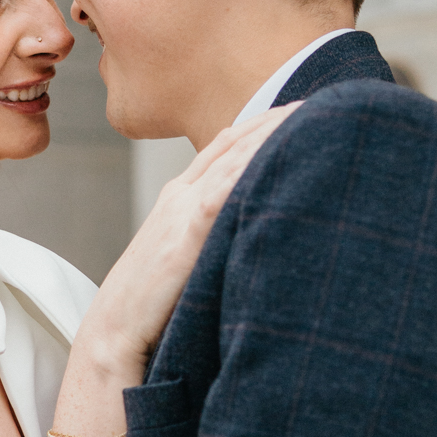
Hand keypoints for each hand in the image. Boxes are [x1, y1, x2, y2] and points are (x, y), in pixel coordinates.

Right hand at [85, 104, 299, 377]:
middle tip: (323, 102)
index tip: (302, 111)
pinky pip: (223, 191)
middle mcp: (180, 196)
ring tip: (316, 119)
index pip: (225, 144)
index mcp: (179, 200)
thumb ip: (213, 241)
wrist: (113, 333)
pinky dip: (253, 169)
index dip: (263, 123)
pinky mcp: (184, 235)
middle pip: (234, 140)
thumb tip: (256, 239)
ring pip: (233, 157)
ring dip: (274, 136)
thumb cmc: (153, 308)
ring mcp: (180, 212)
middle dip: (277, 119)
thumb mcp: (185, 260)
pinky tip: (285, 159)